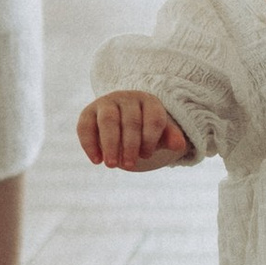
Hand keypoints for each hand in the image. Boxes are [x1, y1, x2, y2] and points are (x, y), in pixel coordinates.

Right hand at [77, 90, 191, 170]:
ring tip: (112, 165)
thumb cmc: (145, 128)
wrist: (121, 117)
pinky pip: (86, 126)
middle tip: (129, 166)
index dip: (150, 140)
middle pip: (130, 121)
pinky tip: (96, 161)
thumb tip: (179, 145)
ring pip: (108, 121)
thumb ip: (170, 137)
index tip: (146, 156)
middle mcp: (127, 98)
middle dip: (130, 145)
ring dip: (110, 144)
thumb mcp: (159, 133)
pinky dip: (89, 144)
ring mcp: (106, 103)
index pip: (153, 119)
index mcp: (149, 101)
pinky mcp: (88, 111)